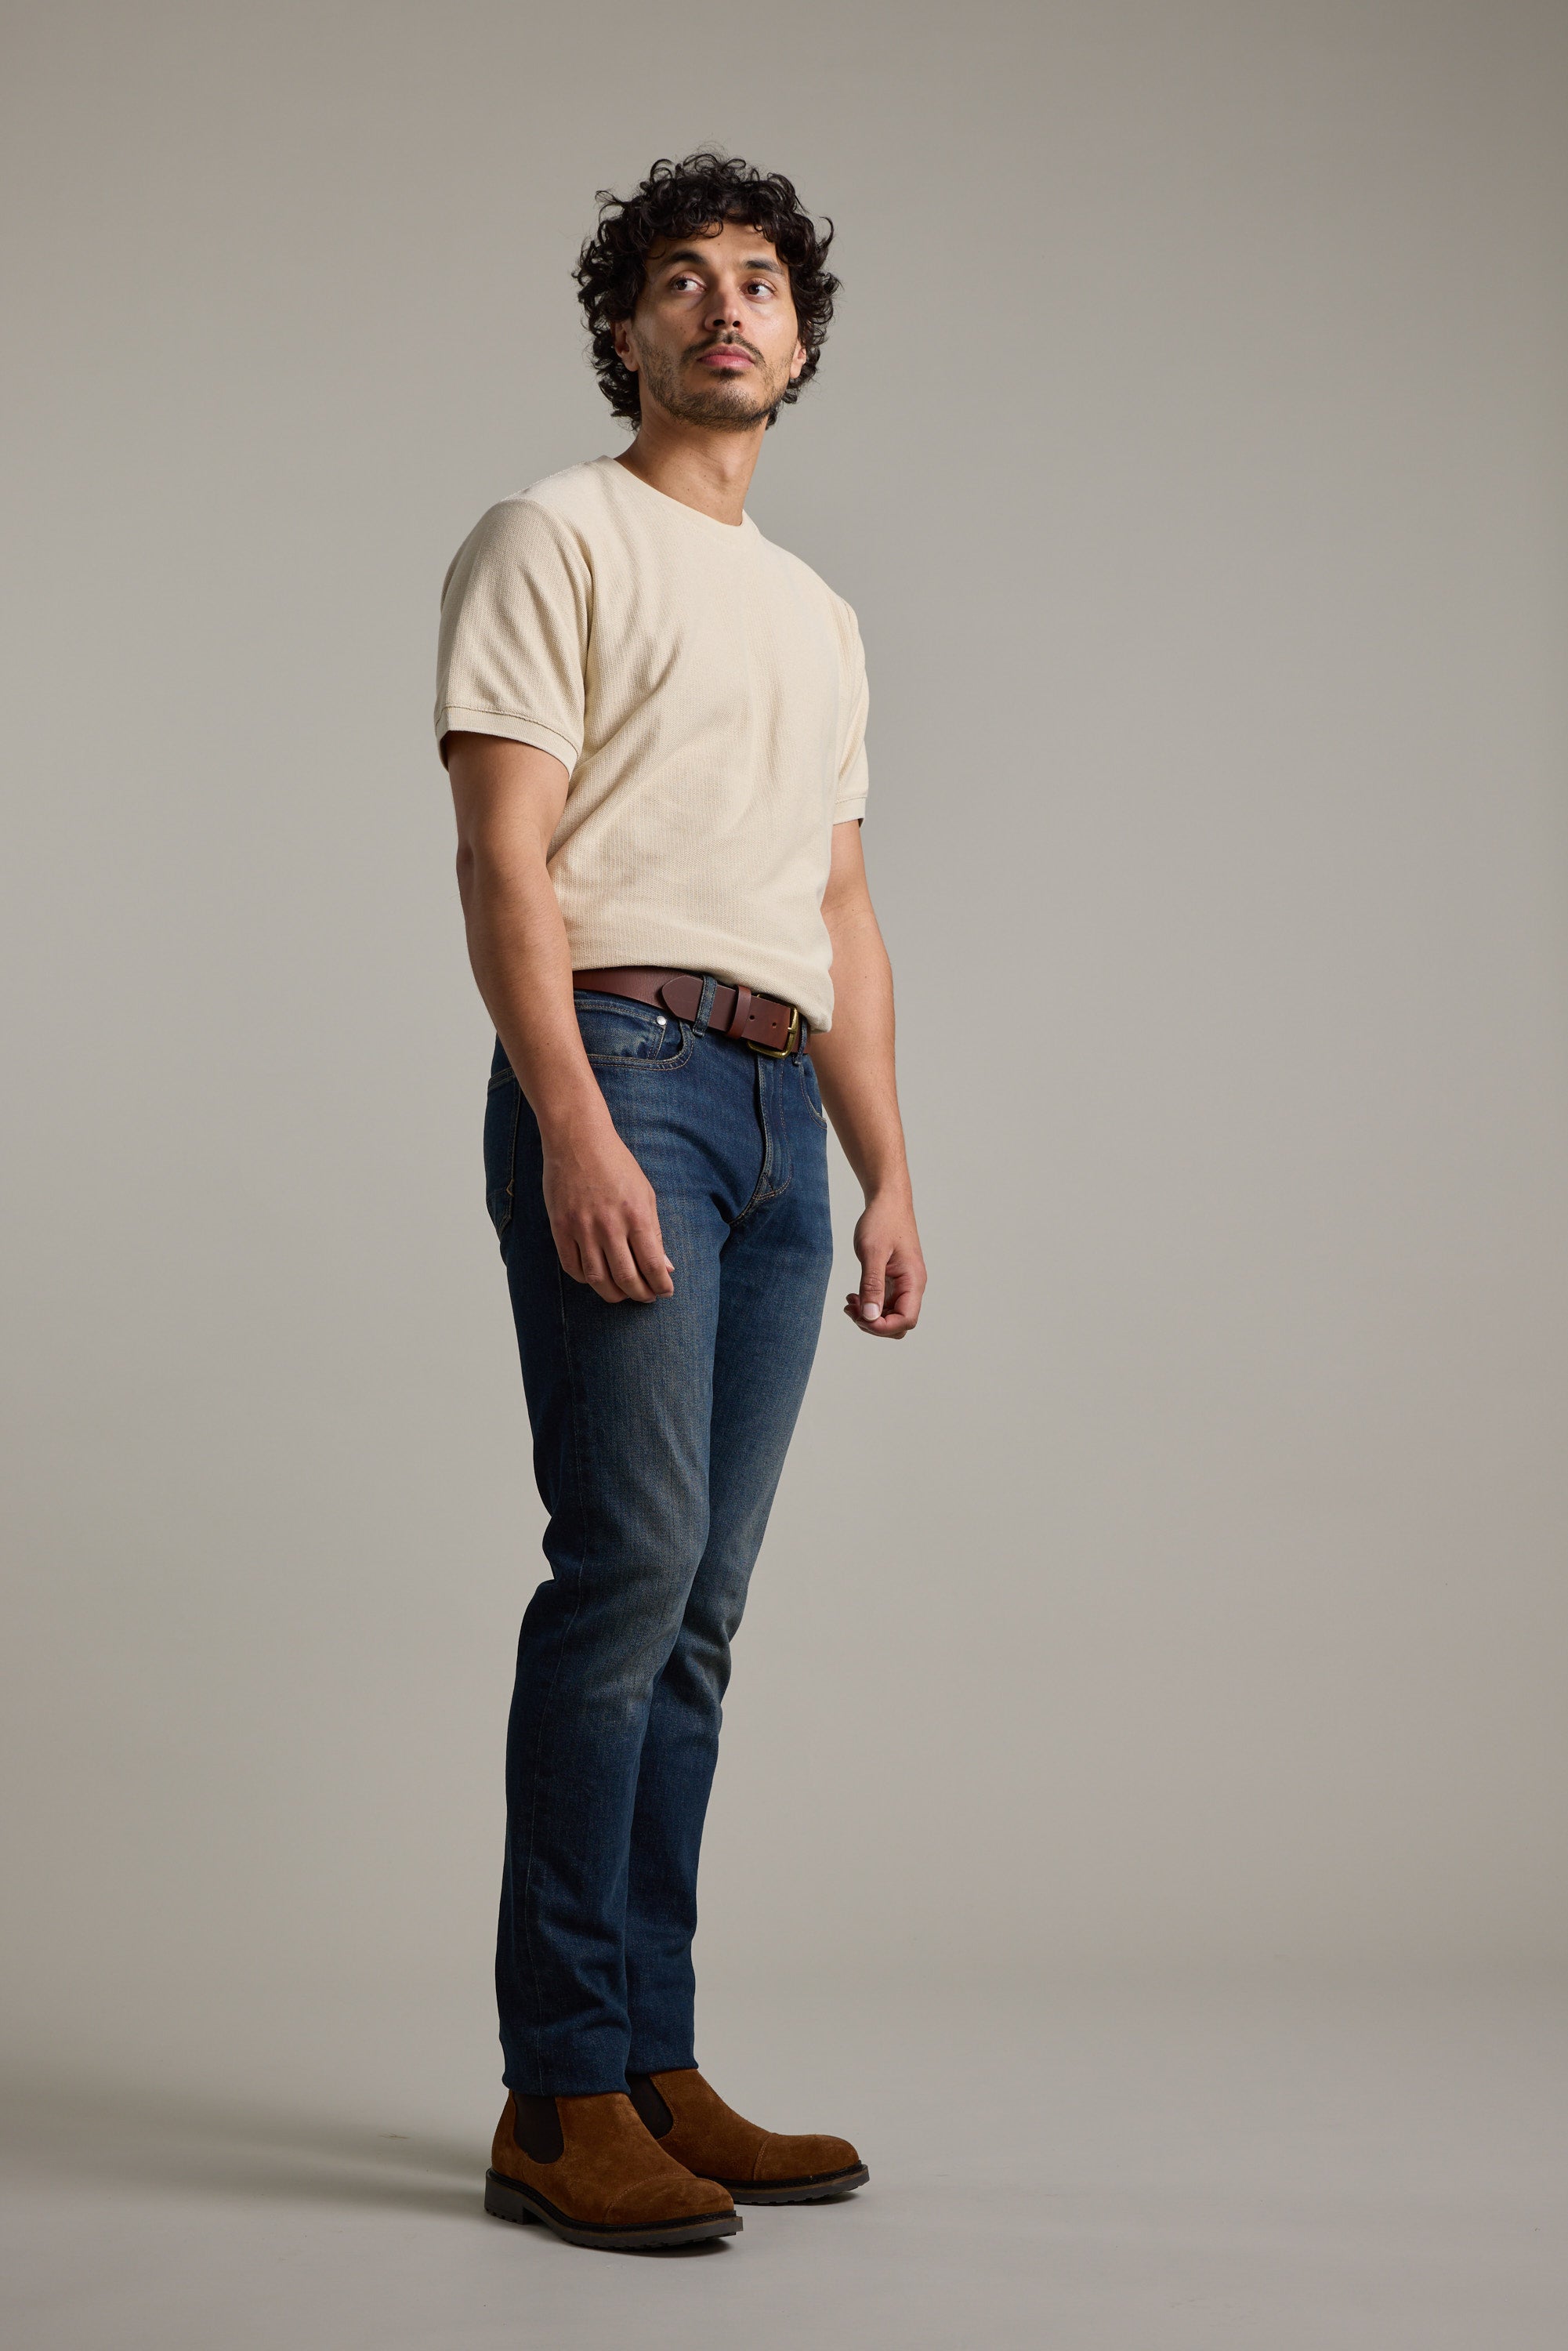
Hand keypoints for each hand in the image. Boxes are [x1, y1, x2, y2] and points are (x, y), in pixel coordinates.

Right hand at [542, 1120, 674, 1303]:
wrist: (578, 1139)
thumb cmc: (616, 1164)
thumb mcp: (645, 1194)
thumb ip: (654, 1232)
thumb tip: (665, 1267)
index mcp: (636, 1215)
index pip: (653, 1265)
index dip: (661, 1285)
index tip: (665, 1291)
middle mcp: (609, 1225)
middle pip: (626, 1278)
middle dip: (640, 1295)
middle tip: (646, 1297)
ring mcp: (582, 1227)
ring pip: (598, 1279)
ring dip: (613, 1294)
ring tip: (622, 1294)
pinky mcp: (560, 1227)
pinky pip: (572, 1266)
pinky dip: (586, 1279)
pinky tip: (596, 1277)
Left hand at [844, 1193, 925, 1337]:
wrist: (887, 1201)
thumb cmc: (882, 1221)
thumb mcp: (872, 1252)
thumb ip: (872, 1285)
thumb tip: (871, 1316)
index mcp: (913, 1281)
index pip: (905, 1320)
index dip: (883, 1327)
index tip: (860, 1317)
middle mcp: (912, 1286)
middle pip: (899, 1324)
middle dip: (874, 1324)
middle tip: (851, 1309)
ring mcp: (903, 1285)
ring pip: (890, 1316)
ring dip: (870, 1316)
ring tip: (850, 1303)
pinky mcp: (893, 1280)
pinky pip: (884, 1303)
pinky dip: (869, 1305)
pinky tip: (854, 1296)